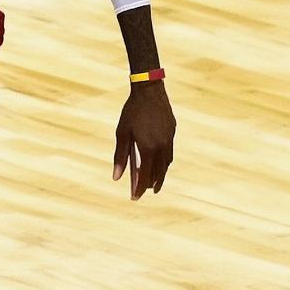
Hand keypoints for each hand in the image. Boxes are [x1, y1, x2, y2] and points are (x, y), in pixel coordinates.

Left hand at [112, 80, 175, 199]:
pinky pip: (169, 153)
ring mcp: (169, 140)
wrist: (149, 91)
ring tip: (152, 182)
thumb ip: (120, 156)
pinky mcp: (172, 133)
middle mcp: (162, 147)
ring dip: (159, 175)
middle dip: (150, 185)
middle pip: (158, 173)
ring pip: (166, 164)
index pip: (145, 176)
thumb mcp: (122, 133)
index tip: (134, 198)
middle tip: (143, 192)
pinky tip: (159, 164)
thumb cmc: (132, 112)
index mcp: (148, 148)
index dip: (139, 188)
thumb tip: (116, 177)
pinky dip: (164, 162)